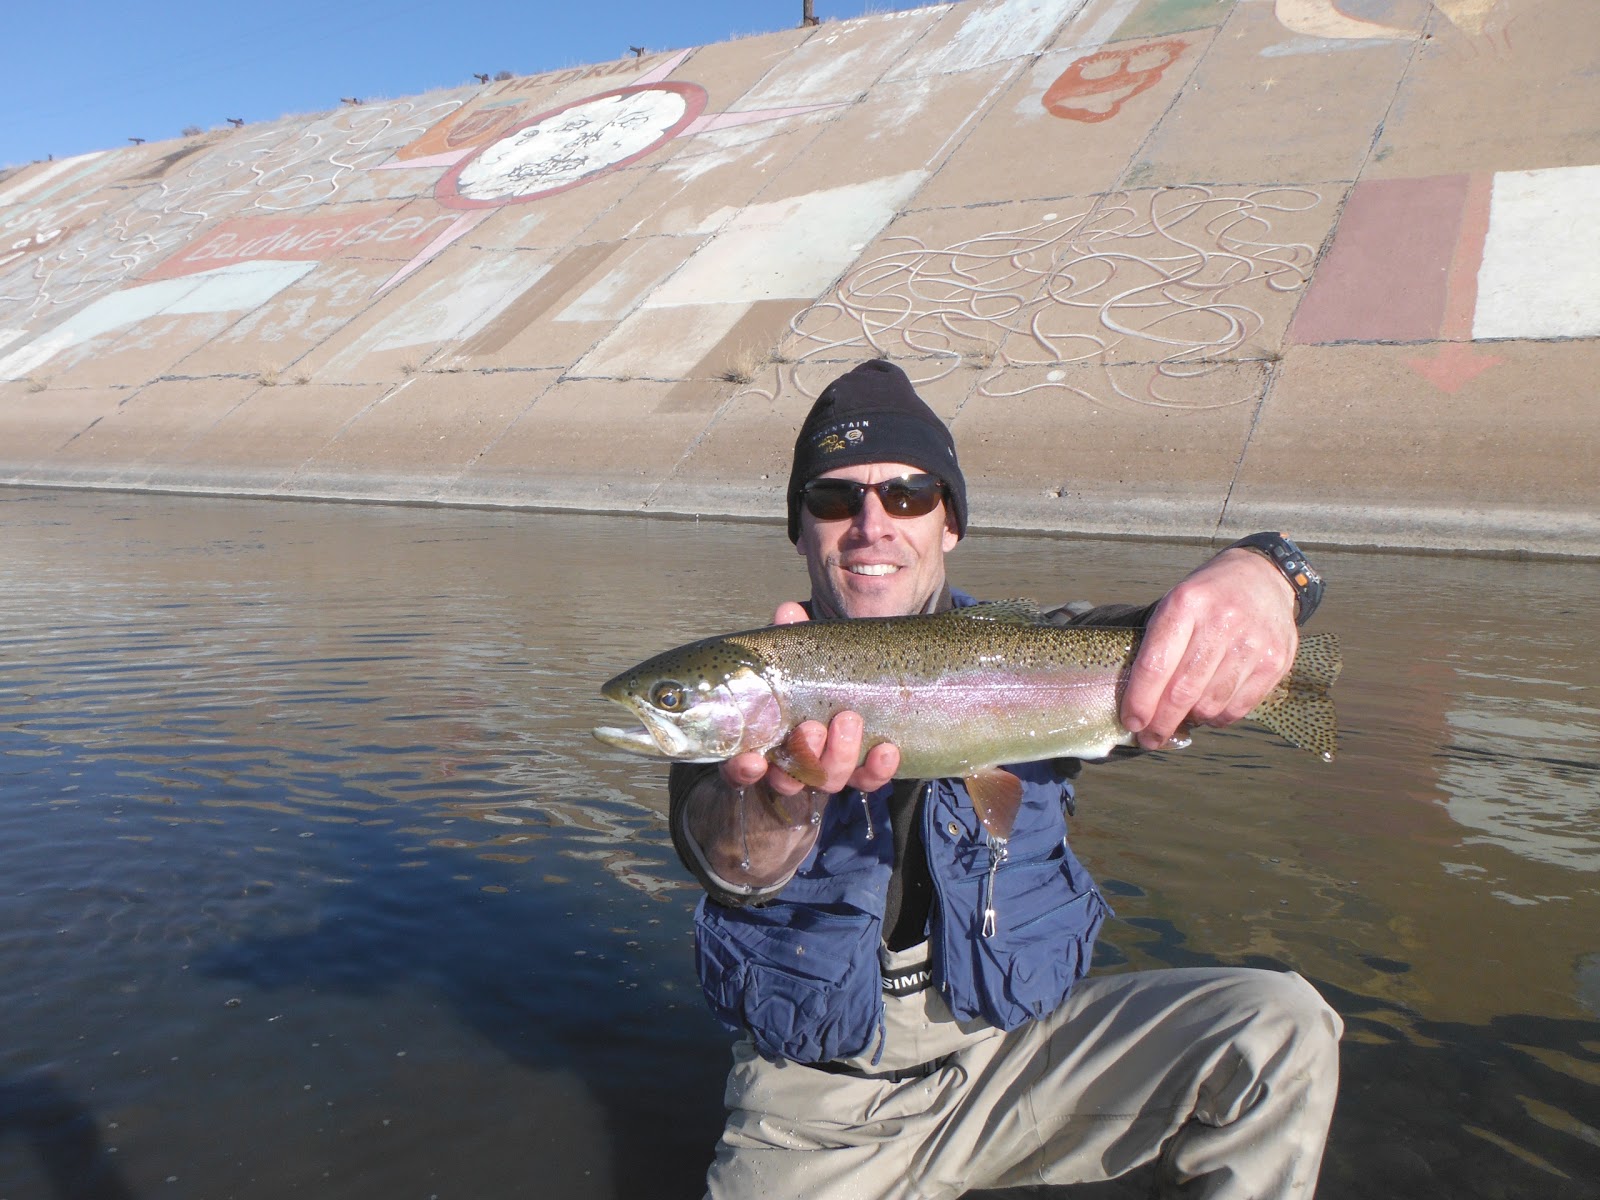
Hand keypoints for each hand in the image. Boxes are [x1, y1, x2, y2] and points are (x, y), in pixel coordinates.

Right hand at [717, 602, 900, 794]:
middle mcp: (792, 763)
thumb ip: (790, 638)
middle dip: (804, 754)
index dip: (743, 771)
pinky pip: (868, 780)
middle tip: (814, 727)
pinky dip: (876, 770)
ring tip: (849, 719)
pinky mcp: (861, 771)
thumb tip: (787, 612)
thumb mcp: (798, 655)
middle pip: (790, 779)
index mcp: (764, 740)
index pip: (742, 768)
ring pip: (828, 780)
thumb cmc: (811, 674)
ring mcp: (828, 769)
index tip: (753, 761)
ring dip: (838, 756)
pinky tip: (886, 750)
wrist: (854, 683)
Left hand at [1120, 548, 1298, 750]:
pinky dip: (1219, 717)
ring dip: (1192, 720)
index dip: (1140, 701)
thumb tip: (1142, 703)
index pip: (1155, 665)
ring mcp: (1252, 642)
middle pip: (1183, 691)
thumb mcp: (1175, 603)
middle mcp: (1221, 622)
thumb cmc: (1208, 596)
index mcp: (1186, 604)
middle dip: (1162, 723)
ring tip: (1182, 718)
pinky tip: (1210, 711)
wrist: (1263, 577)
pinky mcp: (1276, 660)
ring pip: (1212, 704)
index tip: (1132, 722)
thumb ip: (1159, 647)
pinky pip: (1240, 707)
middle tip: (1151, 738)